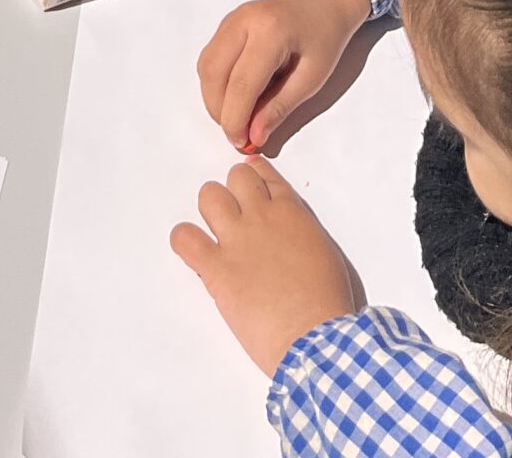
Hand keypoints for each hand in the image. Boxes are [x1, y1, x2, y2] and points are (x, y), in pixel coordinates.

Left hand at [171, 159, 363, 377]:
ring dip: (211, 212)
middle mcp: (261, 217)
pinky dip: (184, 241)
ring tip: (218, 237)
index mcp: (291, 213)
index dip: (255, 180)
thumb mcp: (323, 253)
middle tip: (239, 221)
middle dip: (235, 194)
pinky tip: (196, 255)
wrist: (314, 337)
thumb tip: (286, 238)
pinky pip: (184, 238)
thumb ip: (299, 233)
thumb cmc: (327, 303)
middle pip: (236, 177)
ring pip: (209, 196)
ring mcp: (237, 240)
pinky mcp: (216, 268)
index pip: (264, 175)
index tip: (251, 190)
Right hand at [197, 0, 372, 152]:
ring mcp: (231, 19)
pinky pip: (210, 58)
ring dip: (213, 99)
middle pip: (214, 74)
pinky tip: (235, 96)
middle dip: (219, 111)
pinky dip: (215, 84)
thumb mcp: (312, 79)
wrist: (323, 3)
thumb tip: (254, 137)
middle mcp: (243, 21)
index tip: (241, 143)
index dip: (236, 119)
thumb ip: (280, 107)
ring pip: (206, 67)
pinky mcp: (226, 24)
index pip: (241, 83)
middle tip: (238, 134)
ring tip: (237, 117)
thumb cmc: (324, 38)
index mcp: (270, 32)